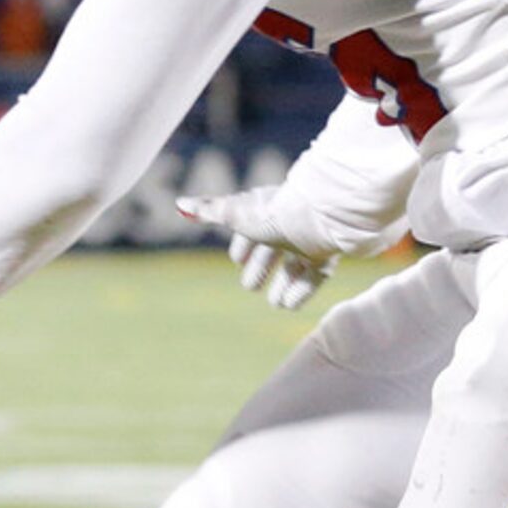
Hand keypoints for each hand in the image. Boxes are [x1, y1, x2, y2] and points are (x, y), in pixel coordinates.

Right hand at [178, 186, 336, 311]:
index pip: (252, 229)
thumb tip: (179, 203)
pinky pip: (315, 276)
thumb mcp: (236, 214)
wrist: (322, 213)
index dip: (243, 245)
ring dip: (283, 285)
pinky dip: (300, 291)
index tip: (237, 260)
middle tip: (250, 286)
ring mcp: (310, 240)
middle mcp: (289, 225)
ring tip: (274, 304)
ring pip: (295, 266)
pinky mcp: (329, 255)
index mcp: (266, 210)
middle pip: (273, 249)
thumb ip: (208, 210)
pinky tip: (288, 305)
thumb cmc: (275, 212)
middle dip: (260, 267)